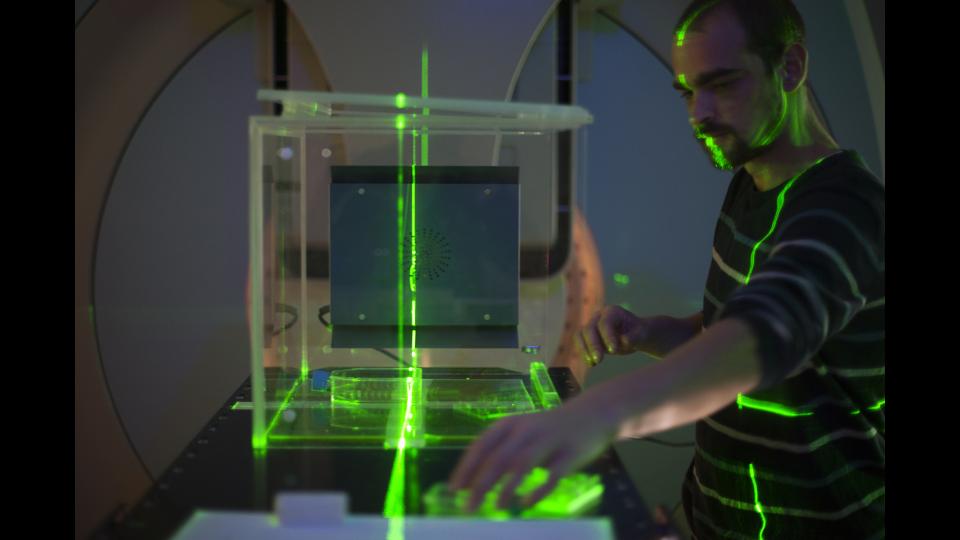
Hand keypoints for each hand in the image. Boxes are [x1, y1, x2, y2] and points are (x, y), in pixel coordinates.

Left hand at [448, 397, 618, 511]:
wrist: (591, 415)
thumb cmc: (548, 428)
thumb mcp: (520, 433)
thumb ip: (500, 453)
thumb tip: (472, 482)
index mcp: (510, 424)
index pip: (482, 445)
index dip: (467, 468)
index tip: (455, 489)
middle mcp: (526, 430)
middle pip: (499, 458)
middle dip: (481, 484)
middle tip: (469, 507)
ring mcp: (549, 441)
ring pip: (522, 464)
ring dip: (507, 488)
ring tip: (496, 507)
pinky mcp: (570, 455)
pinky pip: (552, 475)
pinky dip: (538, 490)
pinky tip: (527, 502)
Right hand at [576, 305, 650, 365]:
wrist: (635, 335)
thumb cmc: (639, 333)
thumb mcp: (642, 335)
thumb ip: (634, 337)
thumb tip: (624, 341)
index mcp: (613, 312)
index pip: (605, 323)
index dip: (608, 336)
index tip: (613, 351)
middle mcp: (599, 316)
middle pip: (589, 328)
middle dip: (593, 345)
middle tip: (599, 360)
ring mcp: (592, 325)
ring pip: (580, 335)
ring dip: (584, 350)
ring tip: (593, 364)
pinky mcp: (588, 336)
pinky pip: (580, 343)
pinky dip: (584, 354)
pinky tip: (591, 364)